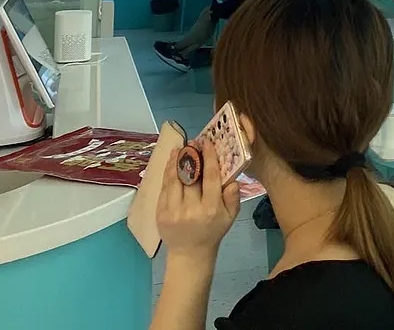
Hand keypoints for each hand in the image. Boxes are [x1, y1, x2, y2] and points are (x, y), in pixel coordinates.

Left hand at [156, 137, 238, 260]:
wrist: (189, 252)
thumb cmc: (213, 231)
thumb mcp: (230, 216)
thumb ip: (233, 198)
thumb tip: (233, 179)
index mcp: (210, 208)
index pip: (210, 178)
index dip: (209, 158)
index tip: (207, 143)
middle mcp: (191, 208)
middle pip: (190, 176)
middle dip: (191, 156)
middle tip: (193, 142)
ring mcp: (173, 211)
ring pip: (174, 180)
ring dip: (176, 161)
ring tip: (179, 148)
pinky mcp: (160, 213)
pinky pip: (164, 188)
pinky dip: (167, 173)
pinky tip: (171, 163)